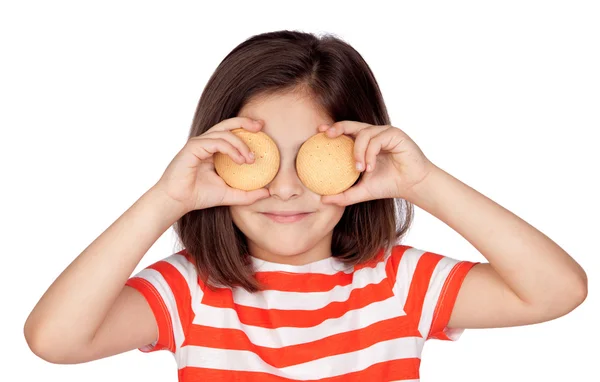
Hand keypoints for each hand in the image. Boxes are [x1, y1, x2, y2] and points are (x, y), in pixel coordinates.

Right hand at [153, 117, 270, 212]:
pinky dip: (231, 149)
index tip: (262, 130)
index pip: (231, 132)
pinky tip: (240, 160)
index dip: (246, 127)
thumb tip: (268, 192)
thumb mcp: (230, 194)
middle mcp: (206, 142)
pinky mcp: (194, 147)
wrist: (178, 201)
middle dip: (245, 122)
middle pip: (227, 124)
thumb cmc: (199, 196)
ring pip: (224, 133)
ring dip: (241, 144)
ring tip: (251, 159)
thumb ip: (248, 193)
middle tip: (261, 126)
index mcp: (213, 149)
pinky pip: (216, 142)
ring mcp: (199, 143)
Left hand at [318, 121, 435, 205]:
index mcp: (364, 144)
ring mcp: (384, 133)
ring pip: (363, 134)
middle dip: (338, 127)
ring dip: (358, 151)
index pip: (346, 132)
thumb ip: (343, 195)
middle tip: (328, 135)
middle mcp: (373, 135)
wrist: (412, 186)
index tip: (318, 133)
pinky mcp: (395, 134)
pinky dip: (370, 153)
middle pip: (352, 125)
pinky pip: (376, 139)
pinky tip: (370, 167)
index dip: (332, 129)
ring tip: (359, 168)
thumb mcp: (362, 191)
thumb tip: (322, 200)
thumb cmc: (389, 185)